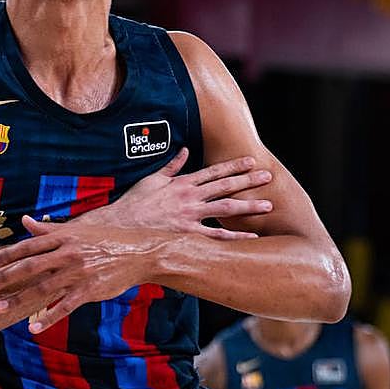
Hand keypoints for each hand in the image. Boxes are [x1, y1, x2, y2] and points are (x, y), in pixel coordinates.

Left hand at [0, 216, 162, 332]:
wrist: (139, 252)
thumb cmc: (104, 240)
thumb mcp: (77, 229)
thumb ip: (48, 228)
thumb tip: (24, 220)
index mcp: (63, 237)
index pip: (29, 246)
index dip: (8, 255)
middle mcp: (68, 254)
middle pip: (31, 267)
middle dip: (6, 278)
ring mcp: (78, 273)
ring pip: (43, 288)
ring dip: (19, 300)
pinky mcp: (89, 291)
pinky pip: (64, 306)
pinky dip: (48, 317)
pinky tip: (32, 326)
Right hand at [82, 148, 271, 239]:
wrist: (120, 226)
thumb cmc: (133, 204)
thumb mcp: (151, 179)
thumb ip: (171, 166)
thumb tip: (185, 151)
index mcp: (182, 183)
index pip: (213, 171)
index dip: (234, 165)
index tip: (251, 161)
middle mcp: (189, 197)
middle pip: (225, 186)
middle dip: (249, 180)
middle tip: (268, 176)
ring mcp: (190, 216)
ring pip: (225, 208)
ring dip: (248, 206)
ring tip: (268, 205)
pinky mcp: (188, 234)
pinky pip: (216, 235)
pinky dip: (235, 236)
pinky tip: (251, 237)